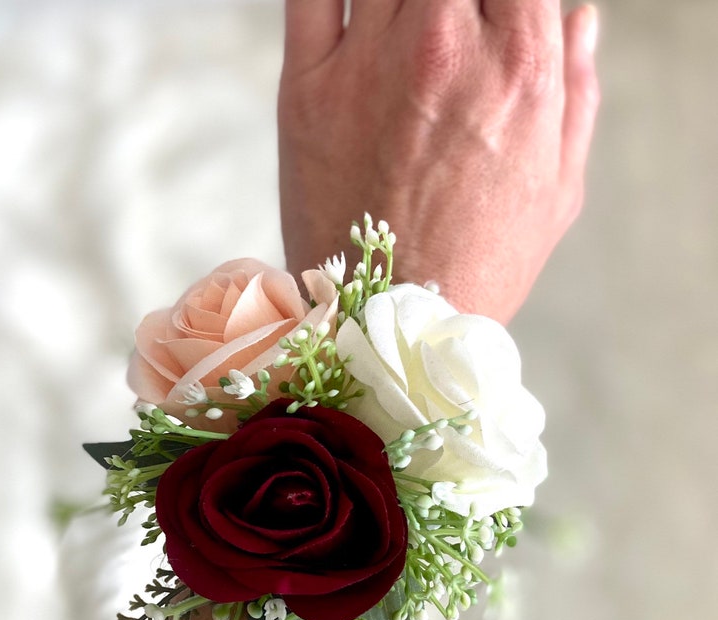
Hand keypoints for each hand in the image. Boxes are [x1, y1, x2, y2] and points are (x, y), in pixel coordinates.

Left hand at [278, 0, 599, 322]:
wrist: (392, 323)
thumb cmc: (481, 263)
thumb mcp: (559, 188)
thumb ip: (577, 92)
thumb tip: (580, 18)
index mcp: (521, 65)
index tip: (488, 17)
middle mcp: (447, 46)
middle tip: (443, 29)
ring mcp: (370, 62)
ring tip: (405, 31)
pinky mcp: (306, 87)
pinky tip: (356, 9)